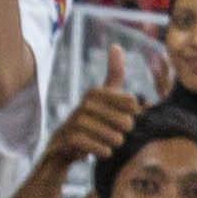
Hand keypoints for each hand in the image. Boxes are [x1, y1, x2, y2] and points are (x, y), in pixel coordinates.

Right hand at [45, 47, 144, 167]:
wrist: (62, 147)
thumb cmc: (90, 120)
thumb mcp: (103, 96)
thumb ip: (114, 74)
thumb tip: (115, 45)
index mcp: (96, 93)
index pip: (132, 103)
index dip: (134, 114)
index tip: (128, 117)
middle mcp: (84, 104)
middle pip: (124, 122)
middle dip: (125, 131)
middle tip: (118, 134)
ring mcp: (75, 122)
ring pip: (111, 136)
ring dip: (115, 143)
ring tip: (111, 143)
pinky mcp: (68, 139)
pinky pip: (95, 146)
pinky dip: (102, 151)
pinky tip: (104, 152)